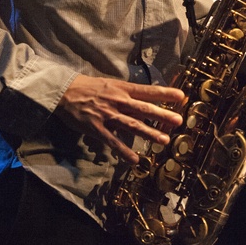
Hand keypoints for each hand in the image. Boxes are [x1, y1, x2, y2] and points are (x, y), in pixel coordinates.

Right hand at [54, 74, 183, 163]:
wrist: (64, 91)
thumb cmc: (89, 87)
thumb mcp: (110, 84)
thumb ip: (126, 93)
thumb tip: (144, 100)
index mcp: (122, 88)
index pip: (147, 90)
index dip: (164, 93)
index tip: (181, 97)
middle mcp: (118, 101)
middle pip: (143, 108)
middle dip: (162, 115)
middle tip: (178, 121)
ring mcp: (108, 115)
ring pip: (132, 125)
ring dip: (149, 133)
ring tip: (164, 140)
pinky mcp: (97, 128)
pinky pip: (113, 141)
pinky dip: (124, 151)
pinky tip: (135, 160)